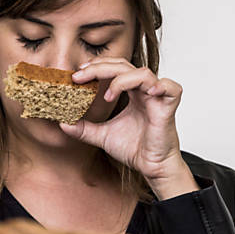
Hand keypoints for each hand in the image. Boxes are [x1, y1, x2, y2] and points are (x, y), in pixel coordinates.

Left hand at [62, 58, 197, 199]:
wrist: (151, 167)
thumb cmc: (134, 149)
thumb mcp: (102, 136)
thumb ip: (84, 128)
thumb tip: (62, 123)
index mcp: (132, 92)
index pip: (114, 68)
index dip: (96, 67)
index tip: (76, 75)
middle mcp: (144, 90)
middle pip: (124, 66)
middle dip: (100, 68)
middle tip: (80, 76)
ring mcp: (158, 97)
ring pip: (143, 73)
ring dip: (121, 80)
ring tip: (107, 96)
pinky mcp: (169, 108)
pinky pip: (171, 88)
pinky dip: (160, 85)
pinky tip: (148, 92)